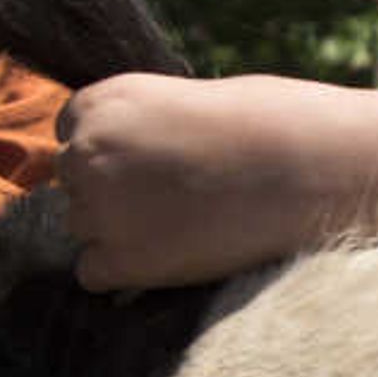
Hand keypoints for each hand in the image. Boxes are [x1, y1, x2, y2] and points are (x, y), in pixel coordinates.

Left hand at [58, 73, 343, 290]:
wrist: (307, 169)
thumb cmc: (266, 126)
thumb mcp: (187, 102)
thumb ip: (140, 127)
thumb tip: (120, 166)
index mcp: (100, 104)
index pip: (71, 136)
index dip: (113, 152)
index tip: (155, 164)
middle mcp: (86, 153)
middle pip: (72, 183)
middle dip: (112, 191)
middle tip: (174, 198)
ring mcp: (101, 209)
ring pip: (83, 228)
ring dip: (119, 232)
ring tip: (184, 225)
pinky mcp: (123, 261)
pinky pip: (93, 274)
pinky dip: (124, 272)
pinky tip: (172, 255)